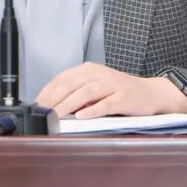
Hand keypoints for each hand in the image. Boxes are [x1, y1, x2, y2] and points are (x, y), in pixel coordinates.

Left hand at [34, 62, 186, 118]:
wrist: (151, 93)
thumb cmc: (119, 92)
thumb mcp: (96, 87)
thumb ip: (76, 93)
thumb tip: (52, 105)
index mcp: (89, 70)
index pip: (62, 78)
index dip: (48, 91)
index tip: (36, 104)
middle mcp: (99, 74)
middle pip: (71, 83)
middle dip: (54, 98)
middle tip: (42, 111)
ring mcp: (112, 84)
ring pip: (86, 92)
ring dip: (69, 104)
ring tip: (57, 114)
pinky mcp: (124, 97)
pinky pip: (106, 103)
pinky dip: (93, 110)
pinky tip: (82, 116)